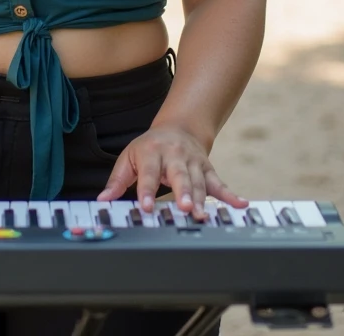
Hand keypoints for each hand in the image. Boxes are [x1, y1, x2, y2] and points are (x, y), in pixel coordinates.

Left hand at [95, 124, 248, 220]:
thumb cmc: (150, 147)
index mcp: (152, 153)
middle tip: (184, 208)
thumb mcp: (129, 158)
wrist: (179, 128)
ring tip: (202, 215)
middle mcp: (174, 156)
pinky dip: (230, 195)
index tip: (147, 207)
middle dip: (182, 192)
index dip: (147, 191)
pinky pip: (219, 183)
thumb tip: (103, 200)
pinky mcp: (207, 169)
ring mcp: (193, 162)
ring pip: (199, 182)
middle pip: (179, 176)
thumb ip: (117, 180)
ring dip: (202, 199)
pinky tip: (240, 204)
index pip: (148, 173)